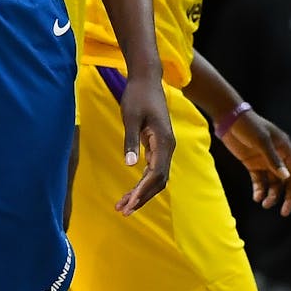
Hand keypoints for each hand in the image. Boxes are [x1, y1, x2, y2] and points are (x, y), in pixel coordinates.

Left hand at [116, 75, 174, 214]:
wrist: (146, 80)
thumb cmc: (137, 95)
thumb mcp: (130, 117)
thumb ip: (131, 141)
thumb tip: (129, 165)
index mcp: (164, 142)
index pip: (156, 174)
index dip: (143, 191)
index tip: (130, 203)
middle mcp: (168, 148)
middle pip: (158, 181)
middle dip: (142, 198)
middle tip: (123, 211)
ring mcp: (164, 147)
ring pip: (156, 178)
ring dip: (141, 193)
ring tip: (123, 206)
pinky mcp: (157, 145)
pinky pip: (152, 170)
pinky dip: (141, 182)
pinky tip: (130, 192)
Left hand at [221, 111, 290, 215]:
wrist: (227, 118)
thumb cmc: (248, 125)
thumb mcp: (261, 140)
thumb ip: (273, 159)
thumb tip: (286, 177)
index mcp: (284, 149)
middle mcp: (277, 157)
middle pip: (287, 181)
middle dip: (287, 197)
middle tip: (284, 212)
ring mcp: (264, 161)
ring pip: (273, 183)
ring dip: (271, 195)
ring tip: (264, 204)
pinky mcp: (252, 164)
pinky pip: (259, 181)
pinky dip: (259, 190)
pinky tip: (256, 197)